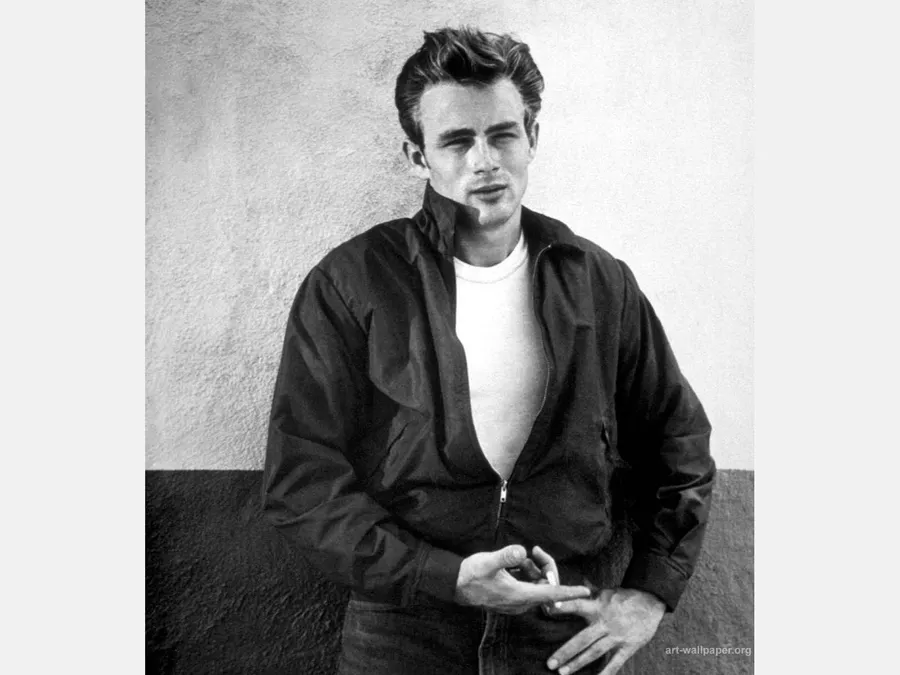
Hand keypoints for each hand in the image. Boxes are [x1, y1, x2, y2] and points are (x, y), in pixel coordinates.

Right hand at [454, 545, 591, 614]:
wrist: (455, 584)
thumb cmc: (472, 574)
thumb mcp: (488, 562)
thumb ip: (505, 556)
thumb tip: (521, 550)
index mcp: (519, 595)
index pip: (550, 594)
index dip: (568, 592)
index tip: (585, 592)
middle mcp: (521, 602)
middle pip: (545, 586)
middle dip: (544, 568)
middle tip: (534, 551)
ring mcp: (516, 602)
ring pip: (536, 585)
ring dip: (533, 570)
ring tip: (519, 559)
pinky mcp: (511, 598)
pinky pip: (528, 586)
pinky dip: (526, 574)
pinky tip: (516, 565)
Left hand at [546, 588, 664, 674]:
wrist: (650, 601)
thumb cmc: (625, 596)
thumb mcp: (605, 592)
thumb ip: (589, 593)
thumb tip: (573, 586)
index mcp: (597, 607)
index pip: (577, 605)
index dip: (564, 607)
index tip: (549, 609)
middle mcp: (604, 622)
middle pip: (582, 639)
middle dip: (565, 652)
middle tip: (550, 663)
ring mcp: (616, 636)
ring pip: (594, 652)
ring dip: (578, 663)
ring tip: (563, 672)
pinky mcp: (628, 647)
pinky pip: (615, 663)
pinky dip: (605, 673)